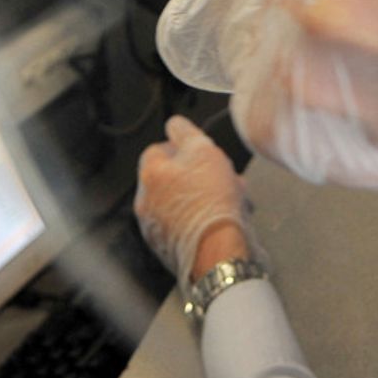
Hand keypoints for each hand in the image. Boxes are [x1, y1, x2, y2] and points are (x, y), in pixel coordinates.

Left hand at [135, 116, 249, 282]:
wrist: (218, 253)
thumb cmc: (212, 202)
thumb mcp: (203, 151)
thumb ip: (186, 133)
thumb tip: (175, 124)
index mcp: (150, 175)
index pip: (159, 148)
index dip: (185, 148)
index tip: (205, 153)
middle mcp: (146, 203)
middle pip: (173, 177)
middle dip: (199, 175)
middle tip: (223, 178)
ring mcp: (155, 229)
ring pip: (181, 202)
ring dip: (203, 198)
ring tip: (230, 201)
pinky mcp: (169, 250)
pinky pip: (186, 226)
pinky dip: (201, 221)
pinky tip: (223, 221)